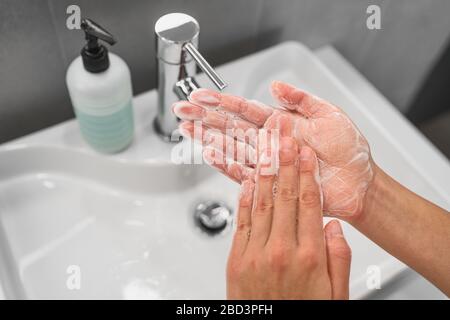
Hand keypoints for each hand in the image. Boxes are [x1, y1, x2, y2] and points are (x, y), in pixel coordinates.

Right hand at [173, 81, 373, 217]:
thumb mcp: (329, 114)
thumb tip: (275, 86)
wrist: (359, 182)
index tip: (201, 94)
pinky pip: (243, 173)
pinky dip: (225, 164)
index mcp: (281, 124)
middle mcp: (270, 142)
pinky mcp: (270, 182)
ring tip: (187, 128)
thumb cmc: (349, 151)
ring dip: (208, 138)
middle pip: (230, 127)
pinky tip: (209, 154)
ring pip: (231, 148)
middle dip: (205, 117)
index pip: (245, 110)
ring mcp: (268, 162)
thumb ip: (301, 99)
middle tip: (182, 109)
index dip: (222, 102)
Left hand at [227, 138, 350, 298]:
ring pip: (261, 204)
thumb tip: (333, 226)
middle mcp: (281, 251)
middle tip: (283, 137)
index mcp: (310, 256)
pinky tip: (247, 181)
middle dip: (284, 162)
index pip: (309, 204)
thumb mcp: (336, 294)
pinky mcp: (236, 261)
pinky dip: (244, 199)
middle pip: (284, 197)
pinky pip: (241, 223)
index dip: (307, 175)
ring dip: (263, 173)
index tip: (305, 153)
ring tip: (265, 149)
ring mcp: (255, 254)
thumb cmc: (304, 314)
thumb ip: (338, 259)